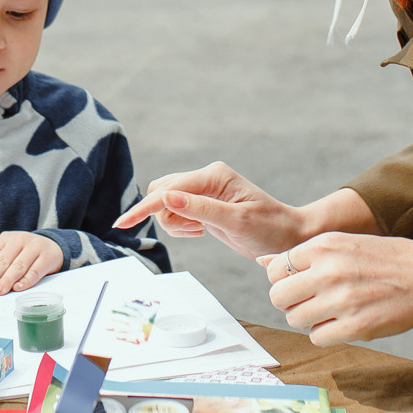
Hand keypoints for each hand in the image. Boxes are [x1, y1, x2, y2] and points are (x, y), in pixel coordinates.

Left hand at [0, 232, 63, 294]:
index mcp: (6, 239)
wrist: (53, 247)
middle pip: (3, 261)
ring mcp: (34, 247)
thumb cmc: (25, 253)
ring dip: (7, 280)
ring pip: (18, 265)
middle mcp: (19, 240)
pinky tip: (18, 288)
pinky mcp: (47, 256)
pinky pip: (35, 270)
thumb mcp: (6, 254)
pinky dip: (26, 280)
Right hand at [112, 162, 314, 259]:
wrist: (289, 237)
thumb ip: (200, 209)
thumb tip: (164, 196)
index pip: (168, 189)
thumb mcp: (236, 221)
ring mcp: (204, 190)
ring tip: (199, 233)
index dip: (145, 207)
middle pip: (161, 192)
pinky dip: (180, 225)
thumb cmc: (270, 228)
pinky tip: (200, 231)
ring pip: (166, 203)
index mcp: (213, 175)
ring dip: (174, 223)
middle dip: (165, 216)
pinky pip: (176, 211)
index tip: (123, 224)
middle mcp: (206, 178)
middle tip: (193, 233)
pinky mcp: (203, 203)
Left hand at [261, 229, 412, 347]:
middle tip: (311, 301)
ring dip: (307, 320)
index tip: (301, 284)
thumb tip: (262, 262)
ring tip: (329, 311)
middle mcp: (329, 270)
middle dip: (290, 302)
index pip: (276, 269)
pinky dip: (325, 334)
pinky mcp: (356, 326)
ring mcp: (342, 299)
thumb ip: (304, 255)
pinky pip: (317, 338)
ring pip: (295, 319)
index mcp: (324, 246)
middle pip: (278, 296)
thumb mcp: (344, 243)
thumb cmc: (385, 259)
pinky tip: (342, 323)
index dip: (285, 280)